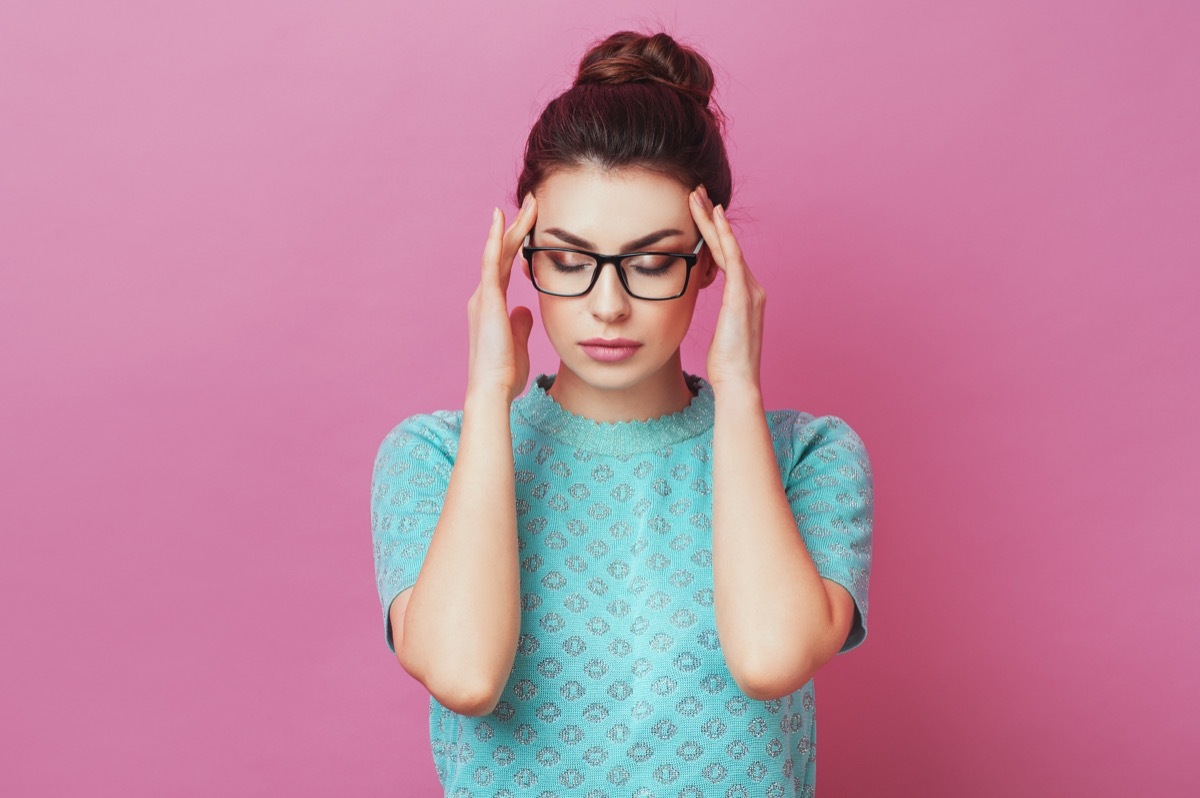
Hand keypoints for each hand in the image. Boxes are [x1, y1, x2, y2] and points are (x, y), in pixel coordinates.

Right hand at [466, 194, 538, 404]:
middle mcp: (484, 296)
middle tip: (533, 202)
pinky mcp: (487, 300)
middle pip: (502, 253)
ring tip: (529, 203)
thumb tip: (526, 310)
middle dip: (518, 227)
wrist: (493, 388)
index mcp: (492, 305)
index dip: (518, 244)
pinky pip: (490, 263)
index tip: (531, 225)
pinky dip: (494, 239)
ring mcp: (483, 296)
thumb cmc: (504, 372)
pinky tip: (500, 220)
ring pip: (498, 251)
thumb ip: (521, 323)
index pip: (506, 266)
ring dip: (513, 226)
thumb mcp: (518, 341)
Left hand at [689, 185, 765, 392]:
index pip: (725, 256)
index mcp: (745, 296)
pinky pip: (732, 257)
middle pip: (727, 244)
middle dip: (711, 218)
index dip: (711, 233)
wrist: (738, 381)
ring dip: (712, 219)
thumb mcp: (719, 333)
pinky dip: (723, 235)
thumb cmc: (726, 364)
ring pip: (728, 245)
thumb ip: (716, 315)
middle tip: (696, 192)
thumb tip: (699, 309)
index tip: (698, 212)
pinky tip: (715, 217)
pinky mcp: (742, 295)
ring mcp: (750, 290)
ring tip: (696, 196)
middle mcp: (752, 288)